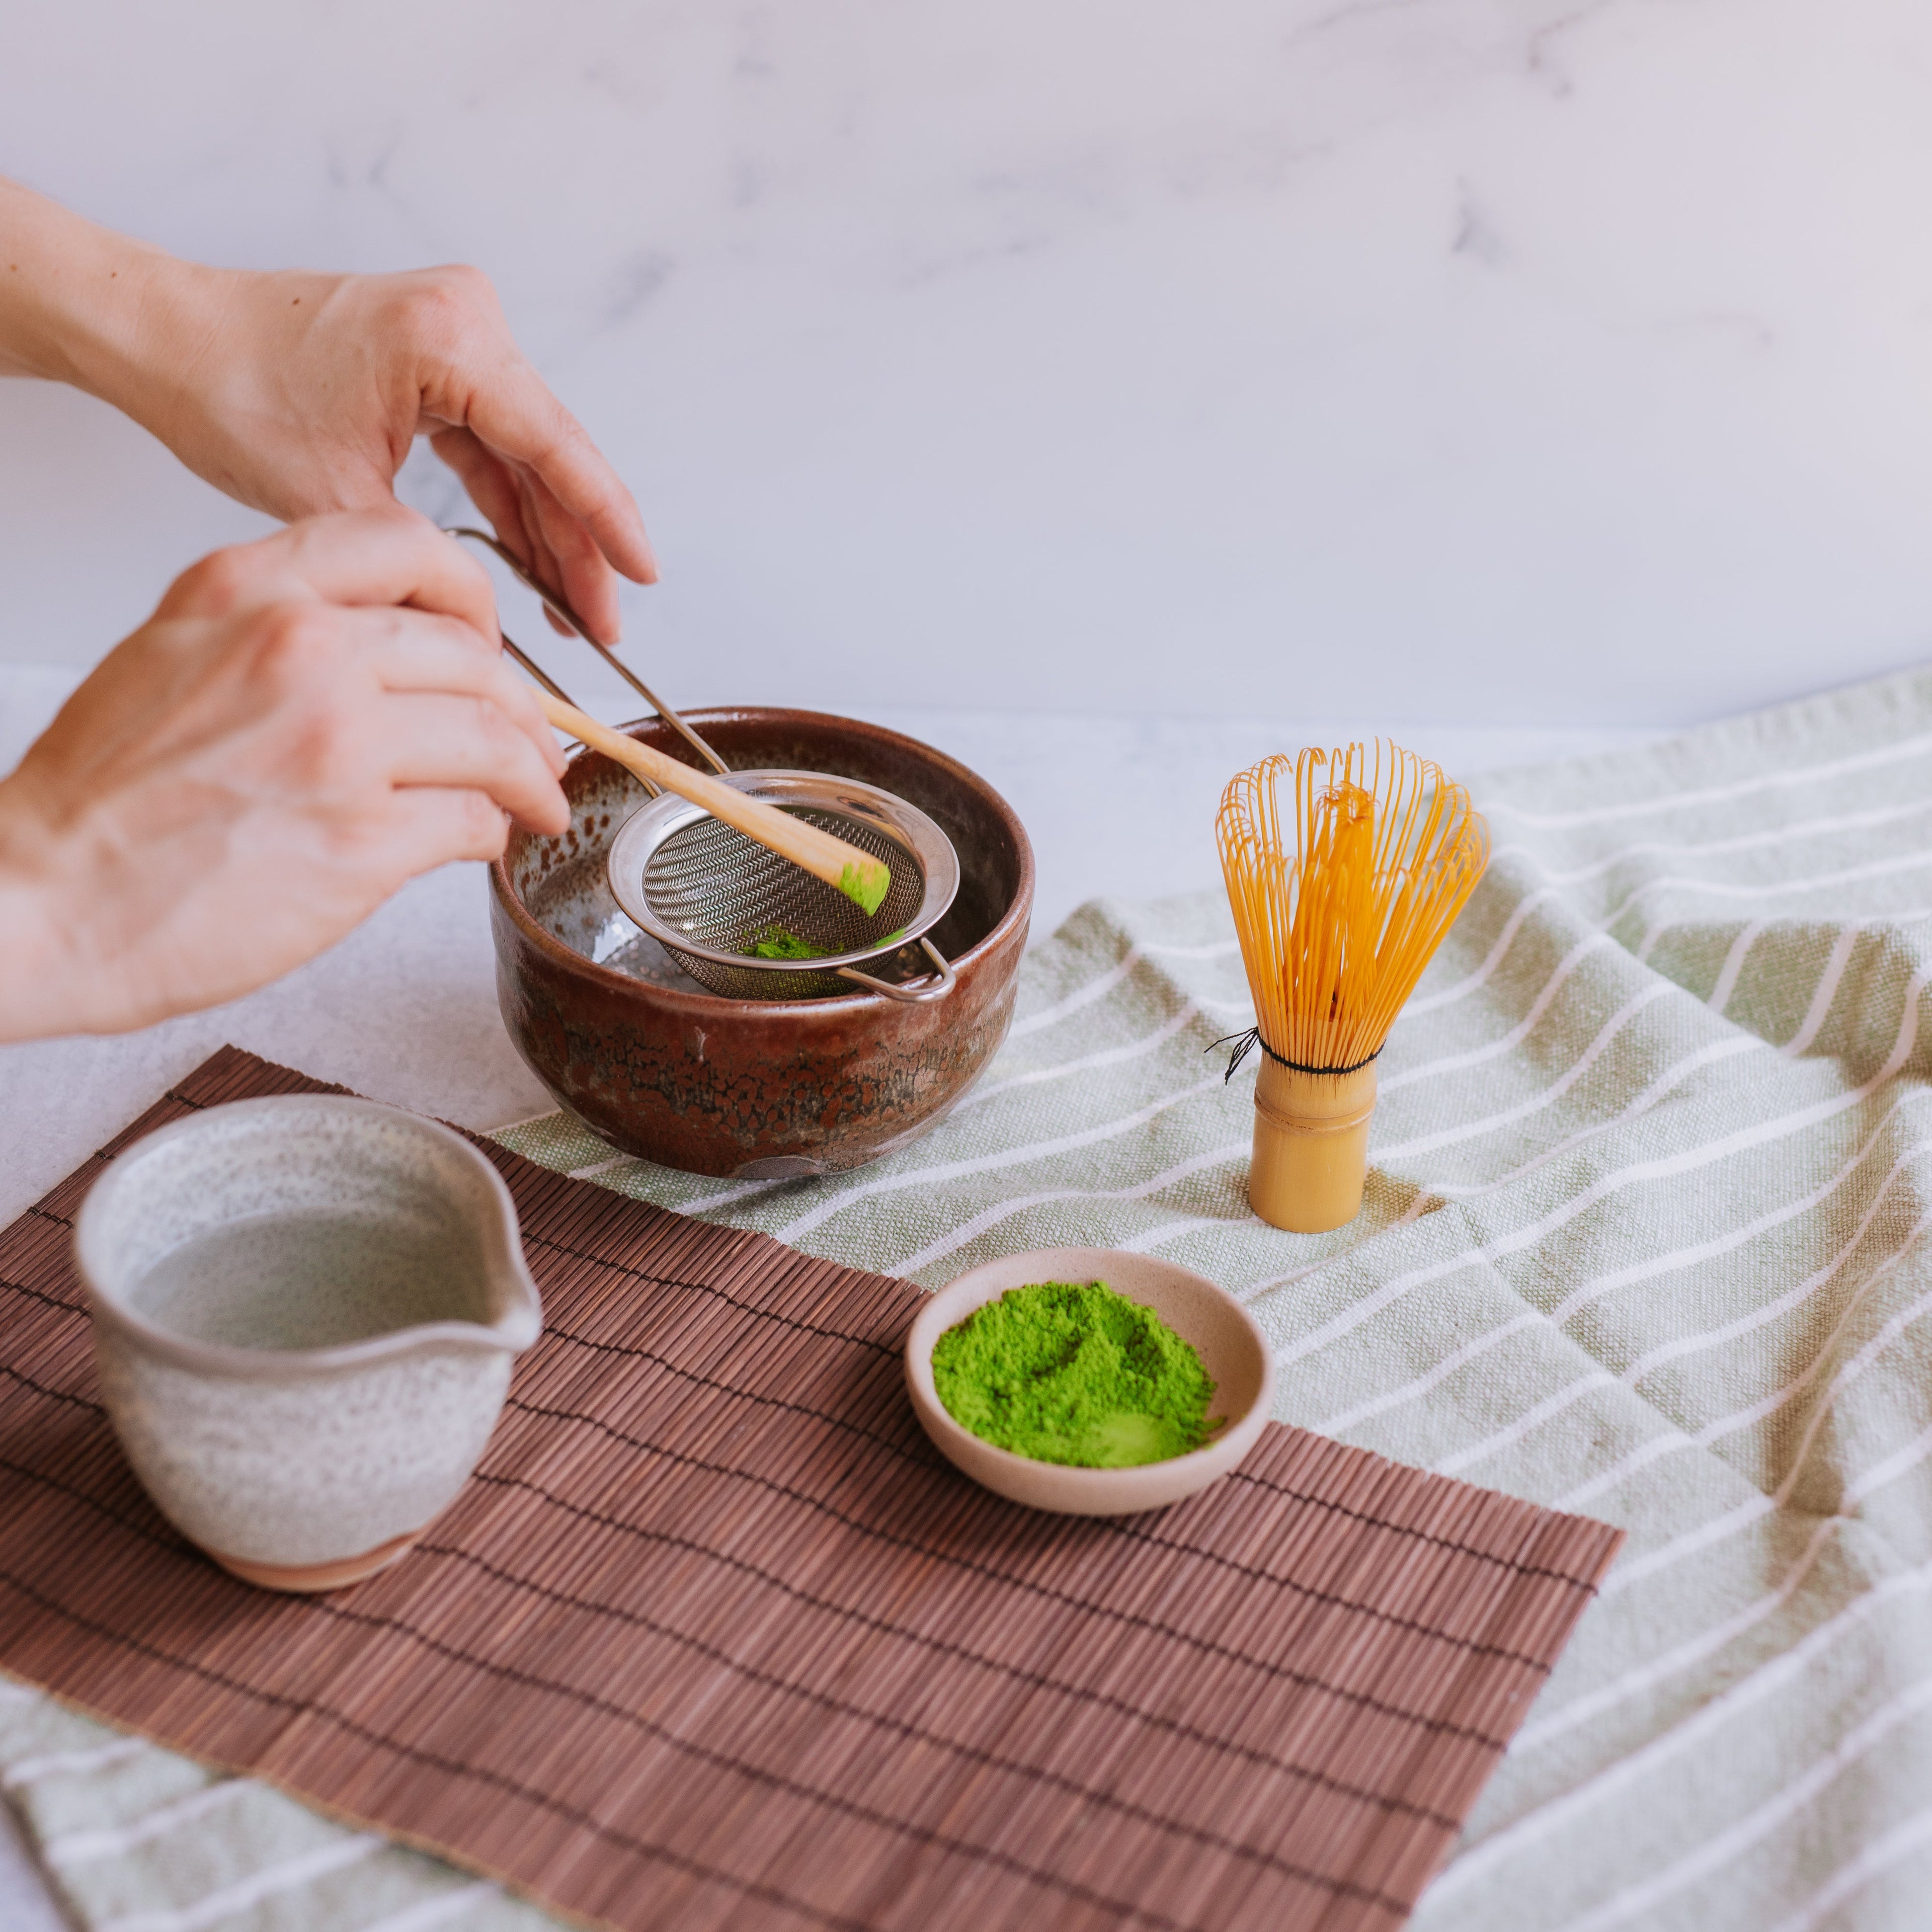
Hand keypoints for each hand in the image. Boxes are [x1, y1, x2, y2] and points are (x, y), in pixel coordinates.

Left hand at [0, 180, 653, 644]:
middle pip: (549, 455)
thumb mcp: (332, 495)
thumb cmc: (225, 390)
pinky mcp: (437, 360)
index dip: (606, 522)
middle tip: (603, 626)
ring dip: (546, 535)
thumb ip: (419, 558)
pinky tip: (531, 568)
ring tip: (573, 613)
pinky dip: (508, 506)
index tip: (643, 575)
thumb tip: (481, 635)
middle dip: (577, 547)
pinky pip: (492, 445)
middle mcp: (467, 321)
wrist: (163, 337)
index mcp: (450, 340)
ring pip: (525, 457)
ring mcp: (456, 336)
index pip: (554, 446)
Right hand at [0, 508, 568, 1040]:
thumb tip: (385, 649)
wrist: (43, 900)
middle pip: (472, 656)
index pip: (409, 545)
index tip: (485, 639)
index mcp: (249, 594)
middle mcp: (300, 652)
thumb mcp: (174, 656)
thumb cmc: (102, 800)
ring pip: (493, 738)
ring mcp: (338, 746)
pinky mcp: (363, 841)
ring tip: (535, 798)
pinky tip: (484, 841)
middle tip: (532, 741)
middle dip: (519, 706)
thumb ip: (277, 629)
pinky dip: (494, 833)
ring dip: (529, 774)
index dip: (470, 596)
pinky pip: (474, 819)